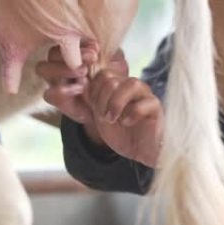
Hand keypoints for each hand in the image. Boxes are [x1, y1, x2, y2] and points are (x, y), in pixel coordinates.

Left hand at [36, 47, 163, 166]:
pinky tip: (127, 122)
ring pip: (127, 83)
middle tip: (103, 116)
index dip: (88, 87)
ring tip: (111, 119)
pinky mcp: (155, 107)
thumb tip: (68, 87)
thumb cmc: (120, 133)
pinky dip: (132, 113)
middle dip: (100, 99)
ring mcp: (143, 94)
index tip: (88, 104)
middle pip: (107, 77)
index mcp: (112, 84)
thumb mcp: (97, 116)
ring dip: (114, 104)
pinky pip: (144, 101)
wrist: (143, 151)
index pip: (96, 73)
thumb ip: (84, 99)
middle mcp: (128, 85)